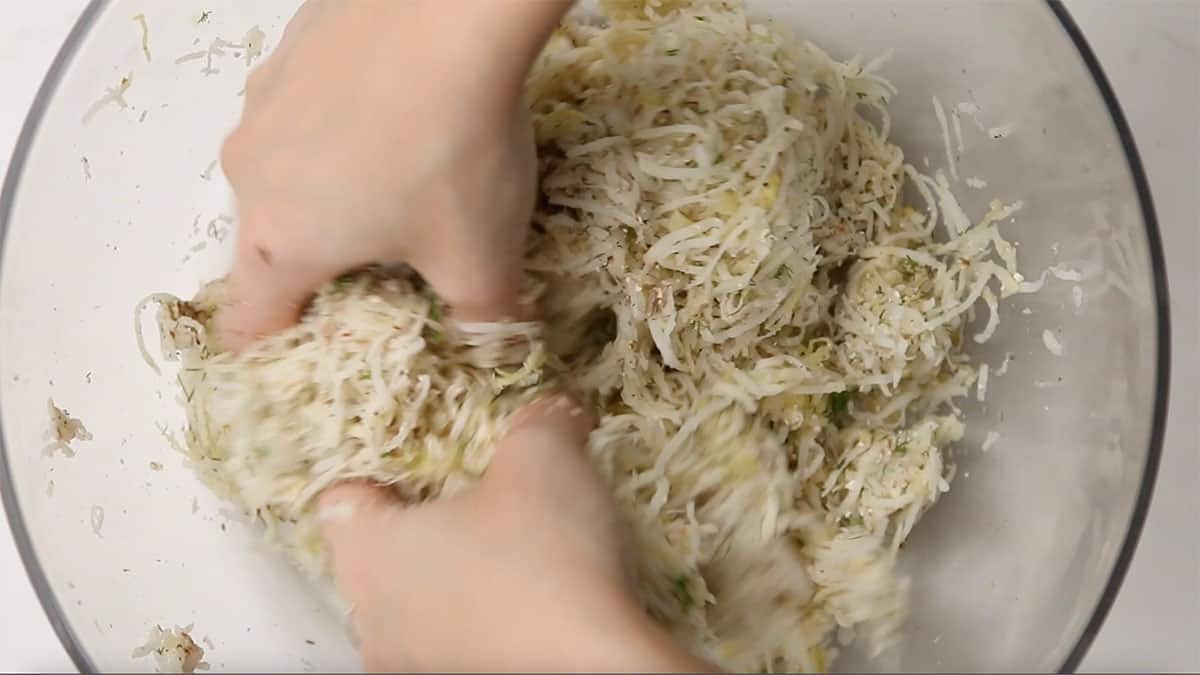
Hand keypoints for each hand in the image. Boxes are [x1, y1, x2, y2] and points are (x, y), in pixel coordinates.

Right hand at [217, 1, 570, 349]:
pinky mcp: (288, 50)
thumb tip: (490, 339)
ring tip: (398, 174)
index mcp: (282, 243)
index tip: (304, 351)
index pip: (248, 321)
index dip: (271, 349)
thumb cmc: (453, 153)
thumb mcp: (482, 255)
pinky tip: (394, 109)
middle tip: (383, 260)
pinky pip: (302, 108)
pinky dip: (337, 122)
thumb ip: (482, 316)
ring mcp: (262, 104)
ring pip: (284, 170)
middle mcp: (251, 175)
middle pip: (270, 243)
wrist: (448, 12)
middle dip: (319, 262)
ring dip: (328, 187)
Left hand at [318, 396, 709, 672]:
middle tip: (475, 498)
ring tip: (505, 556)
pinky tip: (521, 608)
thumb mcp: (545, 457)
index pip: (339, 497)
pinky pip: (445, 646)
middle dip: (419, 523)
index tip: (424, 459)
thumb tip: (552, 410)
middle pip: (374, 553)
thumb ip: (538, 419)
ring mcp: (406, 664)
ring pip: (408, 606)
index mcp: (369, 548)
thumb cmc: (548, 560)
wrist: (594, 670)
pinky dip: (471, 623)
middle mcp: (370, 616)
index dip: (379, 469)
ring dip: (444, 579)